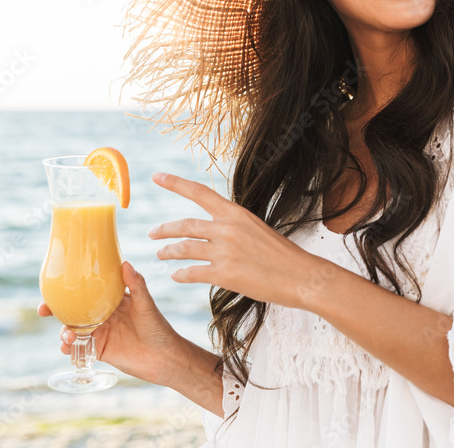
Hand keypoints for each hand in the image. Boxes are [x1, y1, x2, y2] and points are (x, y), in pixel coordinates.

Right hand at [37, 261, 187, 387]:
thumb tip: (125, 263)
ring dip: (62, 330)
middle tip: (44, 310)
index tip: (53, 287)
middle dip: (55, 310)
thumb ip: (136, 285)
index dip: (69, 290)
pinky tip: (67, 348)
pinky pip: (77, 348)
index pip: (86, 292)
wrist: (163, 358)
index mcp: (111, 301)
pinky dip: (68, 348)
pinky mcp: (97, 351)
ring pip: (71, 329)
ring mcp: (98, 333)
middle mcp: (101, 316)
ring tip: (66, 335)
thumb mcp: (146, 305)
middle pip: (72, 310)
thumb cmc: (158, 328)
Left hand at [149, 172, 321, 309]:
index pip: (200, 193)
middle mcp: (227, 228)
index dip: (175, 183)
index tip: (156, 176)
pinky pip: (192, 272)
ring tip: (160, 255)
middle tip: (153, 233)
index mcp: (236, 214)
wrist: (301, 276)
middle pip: (185, 225)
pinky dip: (181, 274)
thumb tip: (215, 232)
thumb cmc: (282, 255)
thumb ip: (234, 228)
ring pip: (184, 248)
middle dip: (165, 229)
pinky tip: (176, 276)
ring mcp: (224, 251)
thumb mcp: (257, 230)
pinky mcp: (224, 274)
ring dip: (168, 252)